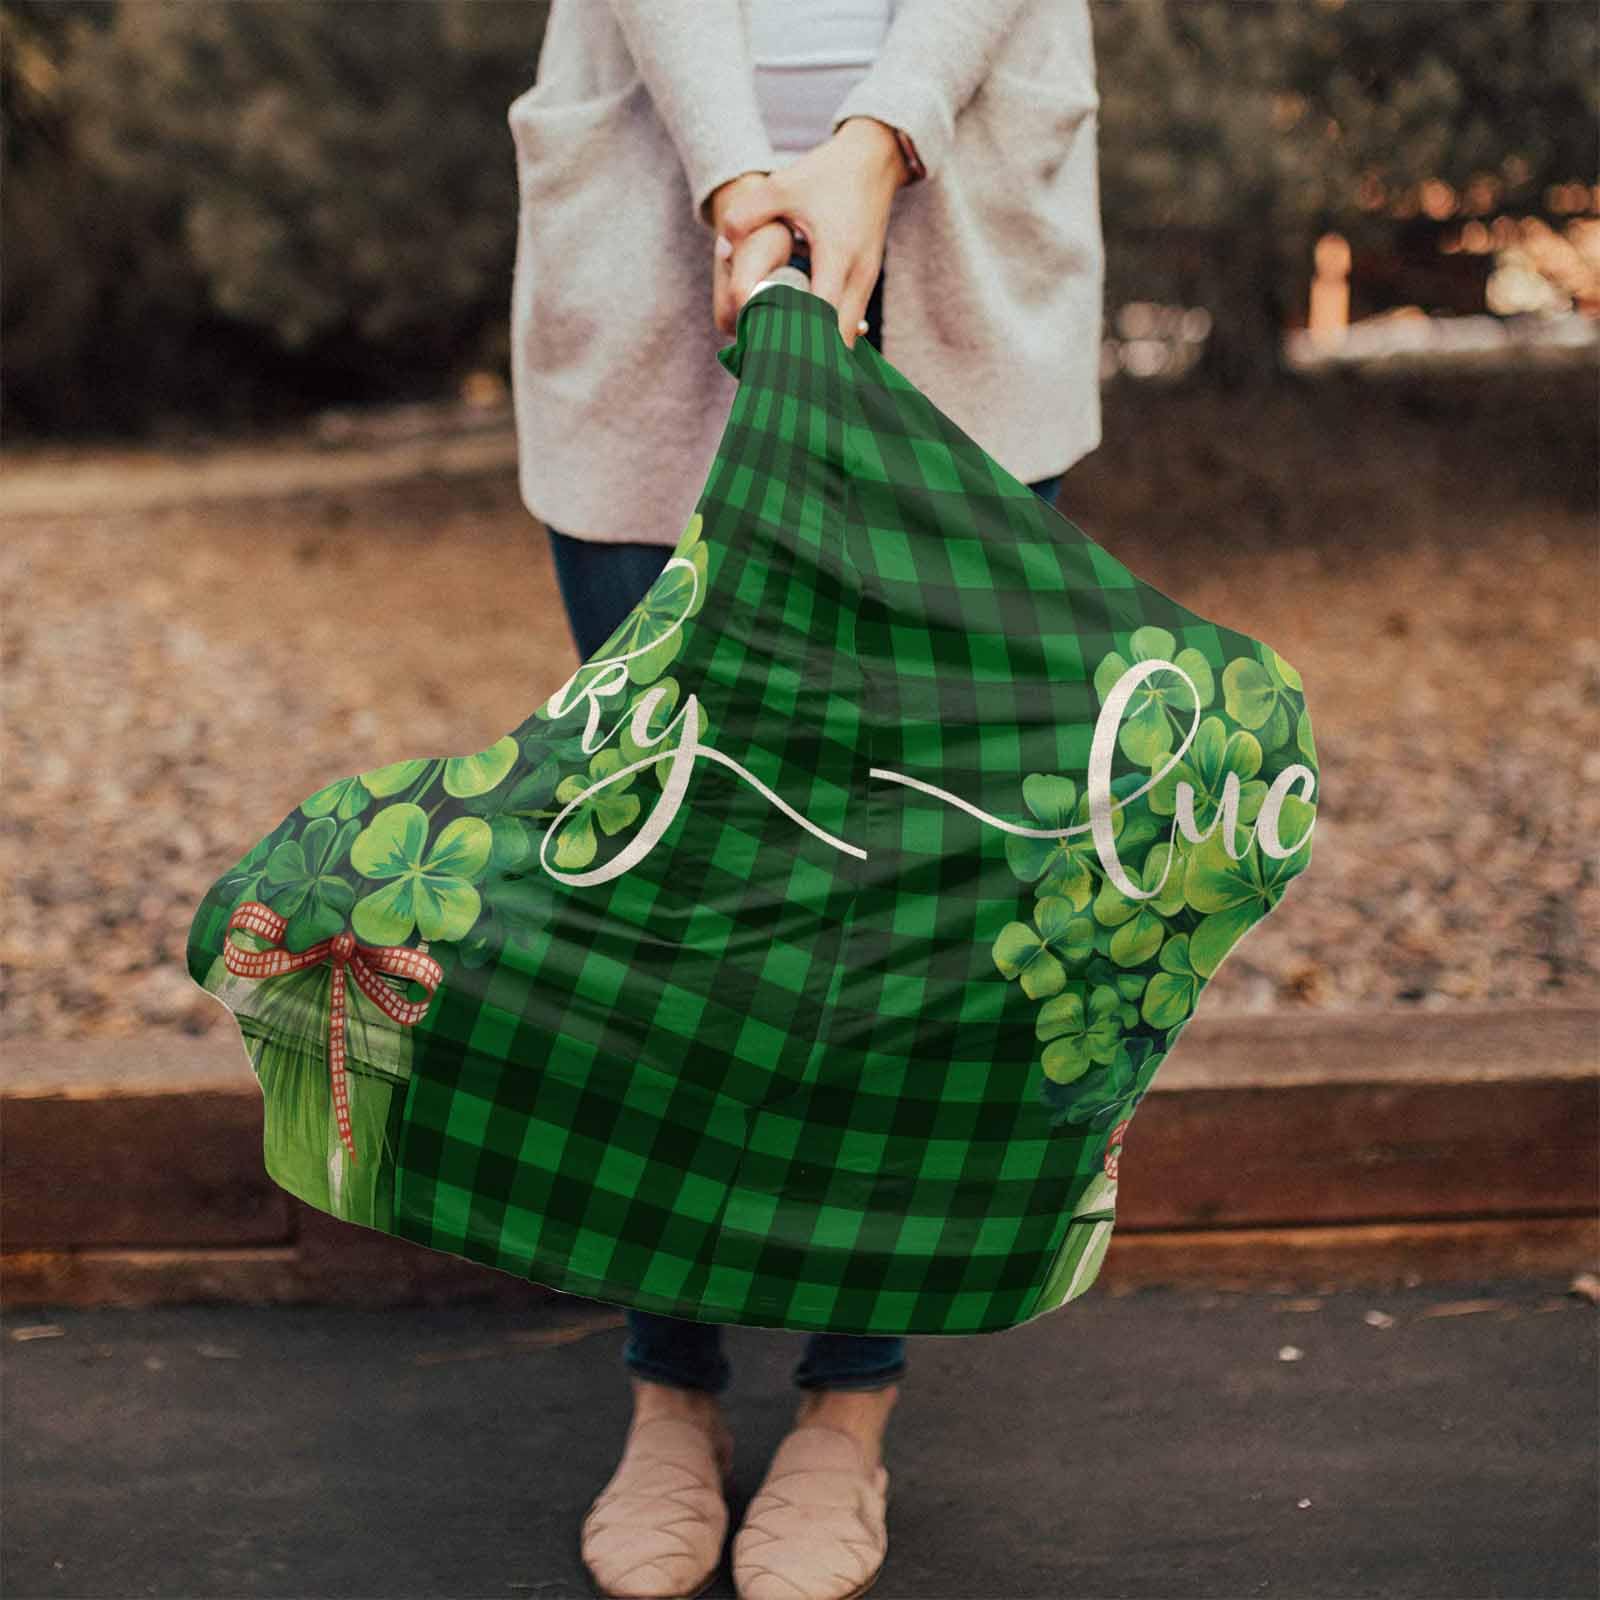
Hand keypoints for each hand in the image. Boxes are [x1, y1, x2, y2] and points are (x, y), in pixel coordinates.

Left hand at [713, 118, 908, 348]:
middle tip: (777, 373)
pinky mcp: (866, 282)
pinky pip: (849, 322)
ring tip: (788, 365)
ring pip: (847, 335)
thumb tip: (721, 246)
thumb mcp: (783, 186)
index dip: (799, 341)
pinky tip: (804, 345)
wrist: (874, 160)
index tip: (774, 359)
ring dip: (821, 350)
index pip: (821, 317)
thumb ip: (747, 214)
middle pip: (839, 339)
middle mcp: (858, 275)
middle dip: (811, 359)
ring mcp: (867, 282)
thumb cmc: (827, 174)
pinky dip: (829, 336)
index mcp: (837, 255)